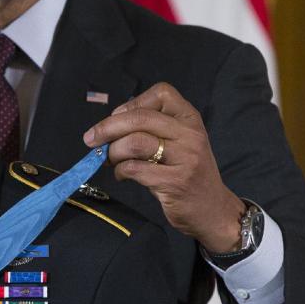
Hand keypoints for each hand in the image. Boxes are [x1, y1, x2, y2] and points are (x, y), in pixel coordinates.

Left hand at [82, 82, 244, 252]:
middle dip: (108, 127)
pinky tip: (122, 175)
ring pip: (135, 142)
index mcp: (190, 118)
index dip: (132, 103)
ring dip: (113, 151)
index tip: (117, 117)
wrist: (212, 210)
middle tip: (91, 139)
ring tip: (110, 160)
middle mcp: (190, 134)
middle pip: (140, 118)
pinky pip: (135, 169)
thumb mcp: (180, 142)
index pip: (161, 93)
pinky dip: (120, 171)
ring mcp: (185, 158)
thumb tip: (110, 125)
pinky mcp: (174, 182)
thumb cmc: (188, 172)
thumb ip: (153, 129)